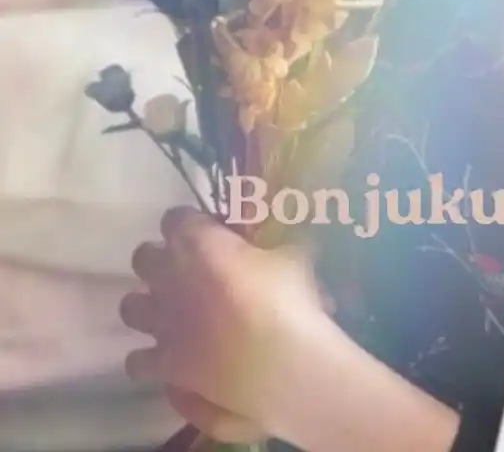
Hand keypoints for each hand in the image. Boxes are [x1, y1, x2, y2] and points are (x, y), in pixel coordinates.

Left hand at [120, 207, 331, 443]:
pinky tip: (174, 360)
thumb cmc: (287, 298)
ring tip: (174, 315)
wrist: (280, 362)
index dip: (192, 224)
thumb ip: (279, 241)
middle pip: (143, 257)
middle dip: (162, 261)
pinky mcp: (163, 363)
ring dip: (149, 307)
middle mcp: (167, 276)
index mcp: (195, 241)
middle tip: (191, 272)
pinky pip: (137, 361)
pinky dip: (152, 360)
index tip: (212, 232)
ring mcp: (160, 321)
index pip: (175, 217)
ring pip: (131, 307)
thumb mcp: (295, 254)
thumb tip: (290, 236)